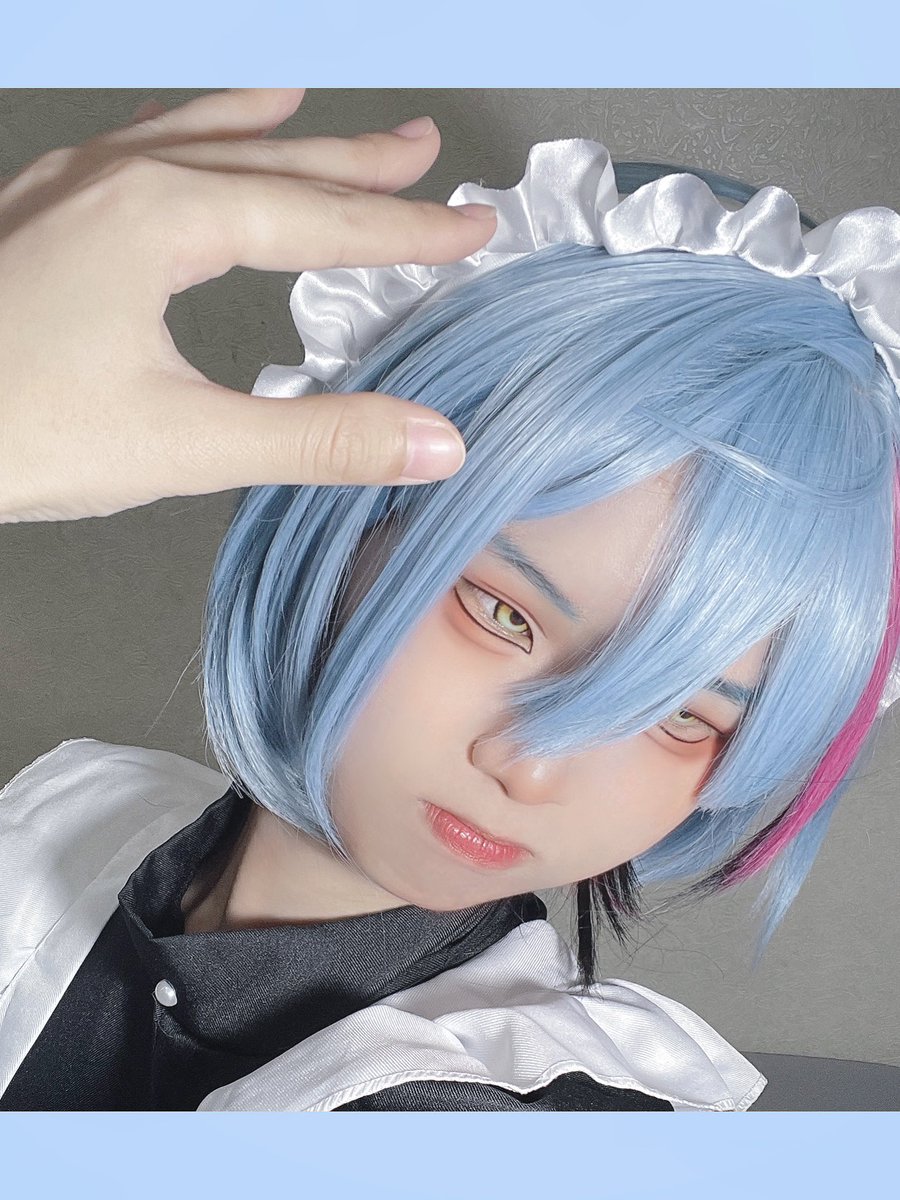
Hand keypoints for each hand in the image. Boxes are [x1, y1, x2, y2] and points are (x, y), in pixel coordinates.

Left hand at [0, 88, 496, 522]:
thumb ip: (316, 440)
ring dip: (270, 128)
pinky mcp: (39, 215)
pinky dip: (182, 132)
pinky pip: (132, 146)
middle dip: (357, 159)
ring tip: (315, 100)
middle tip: (424, 148)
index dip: (406, 229)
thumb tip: (432, 441)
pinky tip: (185, 134)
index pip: (320, 221)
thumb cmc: (14, 429)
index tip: (472, 228)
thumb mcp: (183, 446)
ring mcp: (72, 188)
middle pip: (271, 159)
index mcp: (165, 221)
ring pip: (197, 138)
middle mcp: (122, 182)